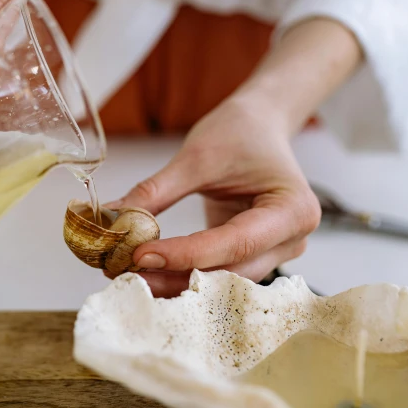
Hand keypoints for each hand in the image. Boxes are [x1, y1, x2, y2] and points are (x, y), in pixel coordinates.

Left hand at [105, 95, 320, 297]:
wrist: (259, 126)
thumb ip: (157, 192)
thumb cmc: (239, 132)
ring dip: (176, 281)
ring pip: (222, 280)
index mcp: (293, 210)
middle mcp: (292, 240)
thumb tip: (114, 218)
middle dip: (176, 275)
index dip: (186, 254)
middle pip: (230, 271)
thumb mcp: (197, 157)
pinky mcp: (254, 256)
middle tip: (127, 272)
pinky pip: (218, 272)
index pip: (235, 243)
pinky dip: (184, 273)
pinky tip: (150, 270)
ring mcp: (276, 252)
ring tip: (131, 274)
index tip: (141, 254)